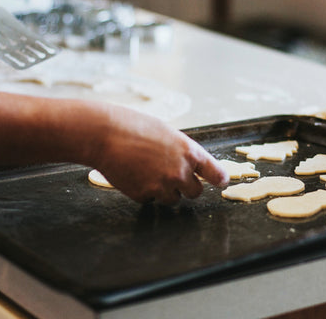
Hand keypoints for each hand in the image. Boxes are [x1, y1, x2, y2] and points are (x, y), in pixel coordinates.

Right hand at [94, 107, 228, 203]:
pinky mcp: (144, 195)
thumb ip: (181, 151)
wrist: (104, 134)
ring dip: (165, 191)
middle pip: (195, 192)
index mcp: (190, 152)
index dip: (219, 179)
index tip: (221, 182)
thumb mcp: (167, 133)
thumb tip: (189, 164)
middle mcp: (180, 172)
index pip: (216, 173)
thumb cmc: (134, 126)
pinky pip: (150, 200)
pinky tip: (134, 175)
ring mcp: (162, 186)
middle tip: (172, 176)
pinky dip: (144, 192)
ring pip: (173, 199)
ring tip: (148, 171)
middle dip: (186, 187)